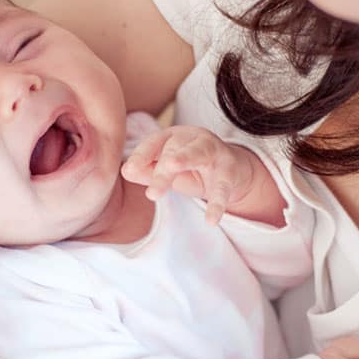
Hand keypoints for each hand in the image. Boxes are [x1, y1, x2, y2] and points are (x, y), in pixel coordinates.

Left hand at [121, 125, 256, 224]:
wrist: (232, 172)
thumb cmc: (192, 170)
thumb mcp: (168, 172)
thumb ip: (148, 171)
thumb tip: (126, 171)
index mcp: (172, 137)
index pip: (153, 144)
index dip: (141, 156)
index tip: (129, 171)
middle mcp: (192, 138)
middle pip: (173, 150)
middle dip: (161, 169)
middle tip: (151, 194)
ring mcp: (213, 151)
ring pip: (197, 153)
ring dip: (184, 159)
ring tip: (172, 167)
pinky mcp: (230, 169)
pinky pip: (223, 186)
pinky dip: (217, 203)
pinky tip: (211, 220)